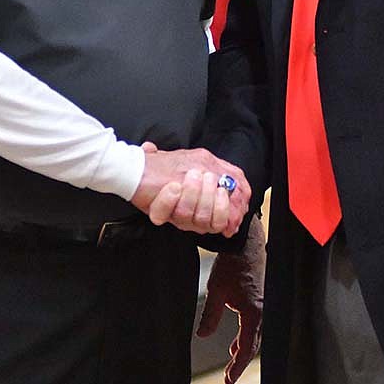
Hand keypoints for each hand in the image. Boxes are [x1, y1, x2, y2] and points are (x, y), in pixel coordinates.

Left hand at [131, 143, 250, 236]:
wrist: (138, 165)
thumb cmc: (171, 165)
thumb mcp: (204, 162)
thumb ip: (229, 176)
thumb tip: (245, 194)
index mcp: (203, 207)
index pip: (222, 221)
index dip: (227, 213)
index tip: (223, 191)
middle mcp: (189, 214)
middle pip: (207, 221)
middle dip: (209, 196)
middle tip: (206, 178)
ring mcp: (173, 214)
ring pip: (188, 216)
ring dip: (192, 193)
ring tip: (190, 176)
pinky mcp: (156, 212)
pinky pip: (163, 213)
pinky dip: (169, 199)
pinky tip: (172, 187)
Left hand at [197, 213, 264, 383]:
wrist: (246, 243)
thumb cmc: (231, 265)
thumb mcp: (216, 291)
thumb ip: (210, 316)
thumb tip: (201, 336)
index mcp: (254, 314)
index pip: (245, 349)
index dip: (236, 368)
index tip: (228, 383)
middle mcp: (263, 312)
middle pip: (253, 345)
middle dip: (239, 362)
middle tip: (229, 378)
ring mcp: (264, 306)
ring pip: (255, 335)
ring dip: (243, 348)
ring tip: (231, 359)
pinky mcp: (262, 299)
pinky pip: (255, 324)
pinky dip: (246, 335)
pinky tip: (236, 339)